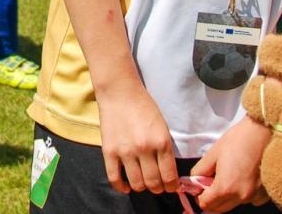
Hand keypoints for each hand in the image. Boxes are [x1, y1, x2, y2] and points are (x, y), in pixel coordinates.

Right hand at [97, 80, 179, 194]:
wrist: (119, 92)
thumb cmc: (144, 107)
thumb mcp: (162, 127)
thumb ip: (165, 150)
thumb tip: (168, 174)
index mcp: (161, 142)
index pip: (169, 177)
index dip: (172, 186)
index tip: (171, 187)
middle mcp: (144, 149)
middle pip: (154, 183)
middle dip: (158, 188)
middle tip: (157, 185)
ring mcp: (125, 151)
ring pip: (137, 184)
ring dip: (142, 187)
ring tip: (142, 182)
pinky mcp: (109, 151)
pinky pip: (114, 178)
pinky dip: (121, 187)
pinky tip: (126, 186)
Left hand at [192, 116, 269, 211]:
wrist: (264, 132)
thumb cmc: (238, 140)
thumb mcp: (213, 153)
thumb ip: (200, 171)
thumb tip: (195, 182)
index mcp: (226, 188)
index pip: (206, 205)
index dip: (199, 196)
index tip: (200, 186)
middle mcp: (241, 197)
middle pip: (219, 209)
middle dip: (211, 198)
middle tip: (211, 181)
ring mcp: (254, 196)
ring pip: (233, 204)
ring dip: (226, 196)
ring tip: (228, 175)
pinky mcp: (264, 194)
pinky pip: (247, 200)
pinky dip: (241, 194)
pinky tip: (242, 178)